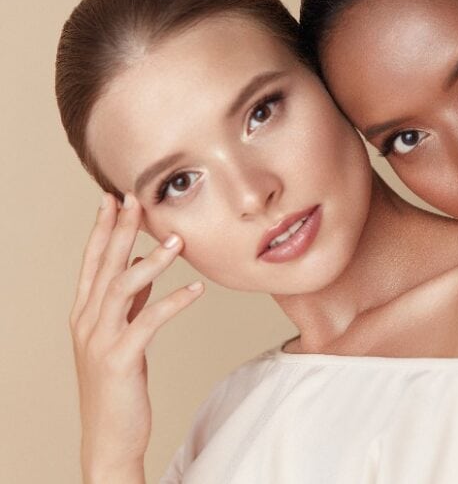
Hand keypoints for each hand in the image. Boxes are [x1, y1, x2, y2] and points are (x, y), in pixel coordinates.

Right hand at [70, 193, 203, 483]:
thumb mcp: (120, 336)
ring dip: (151, 261)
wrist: (109, 437)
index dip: (103, 229)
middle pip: (104, 265)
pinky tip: (196, 289)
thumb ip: (127, 301)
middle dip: (121, 229)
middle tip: (138, 197)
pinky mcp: (120, 359)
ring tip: (177, 240)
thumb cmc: (118, 385)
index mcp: (84, 313)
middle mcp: (86, 322)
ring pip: (122, 288)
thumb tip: (138, 264)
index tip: (115, 198)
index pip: (92, 262)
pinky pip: (148, 321)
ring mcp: (100, 341)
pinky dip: (172, 301)